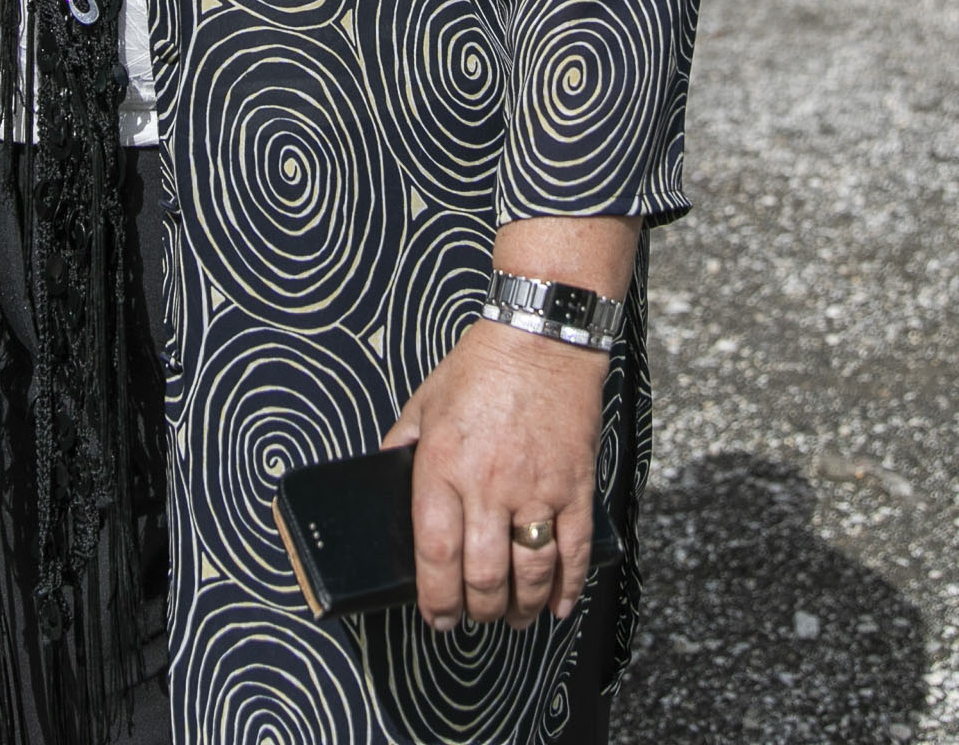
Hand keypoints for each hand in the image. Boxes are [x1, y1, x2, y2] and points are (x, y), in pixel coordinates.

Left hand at [383, 321, 606, 632]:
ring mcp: (537, 487)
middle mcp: (489, 484)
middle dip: (476, 610)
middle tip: (472, 618)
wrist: (542, 339)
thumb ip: (400, 449)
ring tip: (511, 617)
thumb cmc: (478, 370)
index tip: (436, 617)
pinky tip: (558, 605)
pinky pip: (575, 550)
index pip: (435, 553)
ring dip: (520, 608)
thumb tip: (382, 488)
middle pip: (483, 575)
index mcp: (443, 465)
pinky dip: (568, 587)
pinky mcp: (575, 485)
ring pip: (530, 573)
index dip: (435, 598)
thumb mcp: (423, 404)